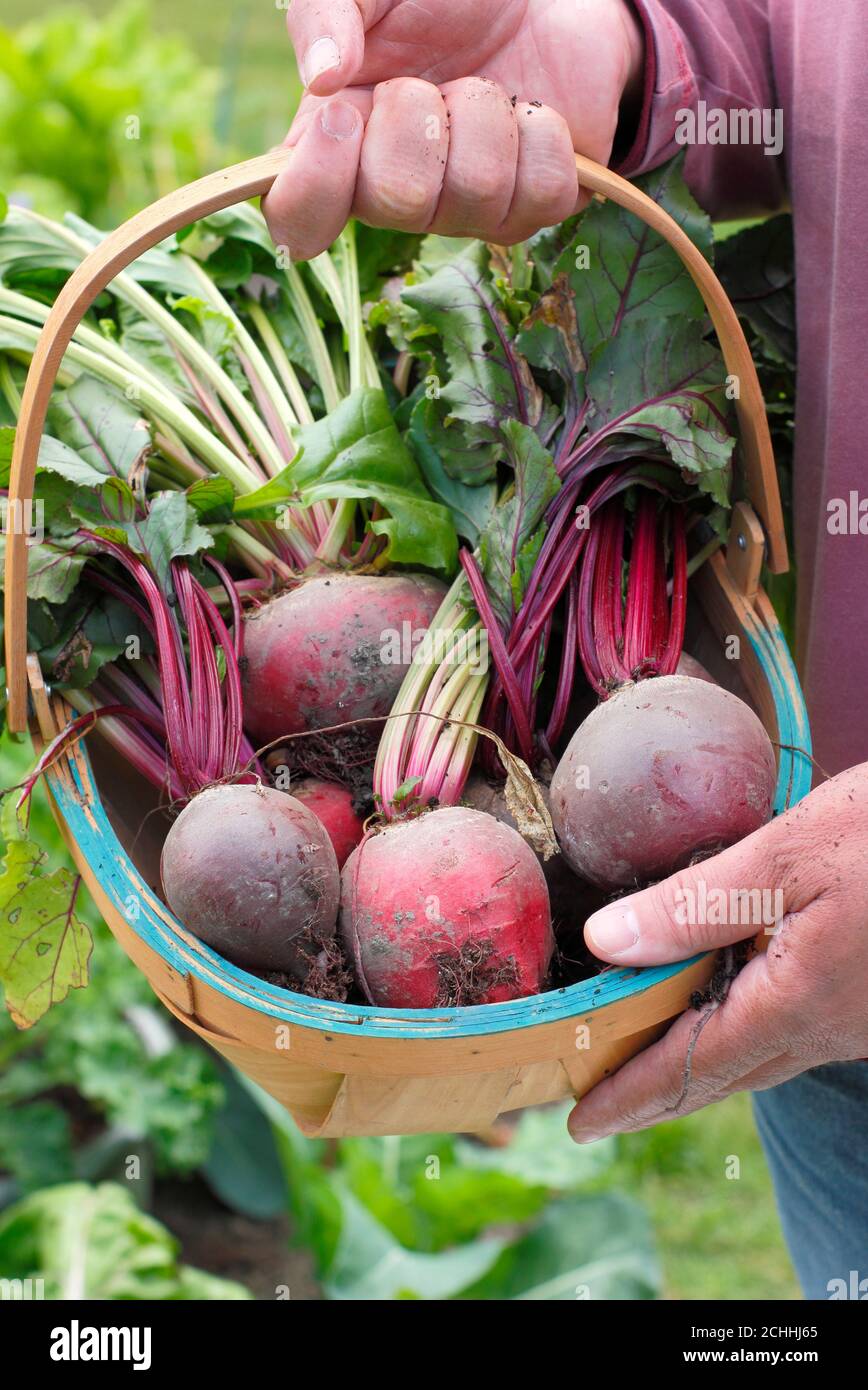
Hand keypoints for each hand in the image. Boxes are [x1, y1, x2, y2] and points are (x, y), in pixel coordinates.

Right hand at [263, 0, 643, 258]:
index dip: (314, 189)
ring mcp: (469, 213)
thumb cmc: (442, 1)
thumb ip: (324, 14)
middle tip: (429, 82)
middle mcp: (398, 196)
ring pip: (475, 192)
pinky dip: (541, 130)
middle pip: (395, 201)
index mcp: (337, 152)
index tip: (341, 119)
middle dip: (417, 117)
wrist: (540, 0)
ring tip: (486, 87)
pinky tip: (531, 110)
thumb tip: (322, 78)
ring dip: (484, 113)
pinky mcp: (535, 208)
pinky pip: (540, 191)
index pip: (297, 222)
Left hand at [568, 763, 867, 1141]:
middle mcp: (829, 1028)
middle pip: (725, 1073)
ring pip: (764, 1052)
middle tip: (599, 1095)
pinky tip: (728, 1001)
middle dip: (657, 1088)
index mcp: (796, 1002)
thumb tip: (606, 943)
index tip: (580, 1122)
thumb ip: (694, 906)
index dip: (631, 1094)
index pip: (692, 1066)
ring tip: (647, 1052)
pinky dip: (745, 1027)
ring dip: (701, 1058)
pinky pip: (796, 1028)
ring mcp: (858, 1020)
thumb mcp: (789, 855)